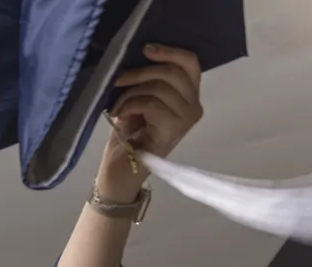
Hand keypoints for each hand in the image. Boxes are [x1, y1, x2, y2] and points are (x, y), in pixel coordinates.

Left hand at [97, 44, 203, 200]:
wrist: (121, 171)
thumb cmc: (128, 137)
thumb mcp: (138, 101)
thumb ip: (147, 82)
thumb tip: (140, 56)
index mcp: (188, 97)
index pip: (190, 64)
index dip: (169, 52)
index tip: (145, 49)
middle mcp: (194, 108)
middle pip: (173, 72)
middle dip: (141, 72)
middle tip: (118, 81)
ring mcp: (186, 119)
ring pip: (159, 88)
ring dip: (130, 94)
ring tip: (117, 106)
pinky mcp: (174, 129)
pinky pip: (151, 104)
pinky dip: (129, 105)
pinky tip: (118, 115)